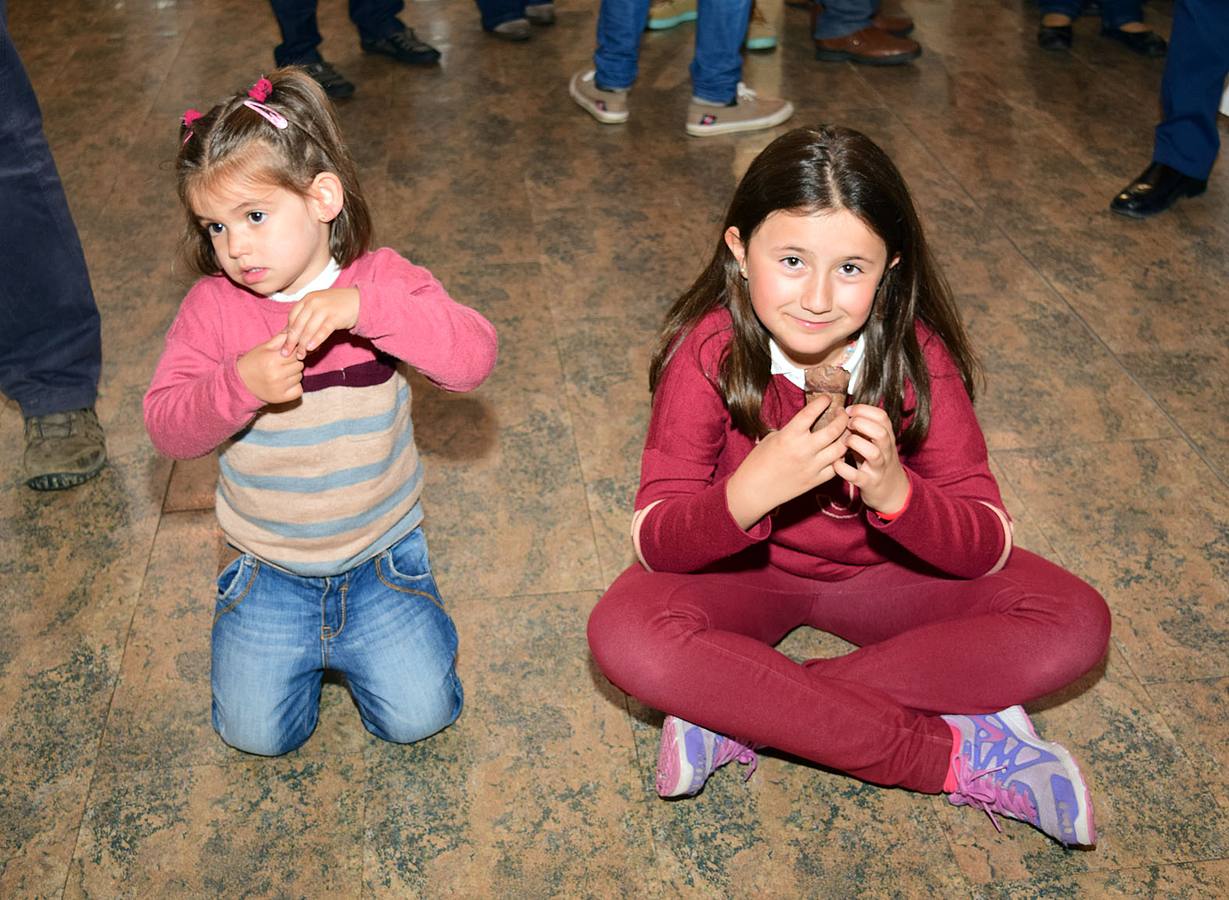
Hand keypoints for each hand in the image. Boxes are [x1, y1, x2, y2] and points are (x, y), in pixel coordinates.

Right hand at [237, 332, 304, 403]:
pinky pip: (299, 390)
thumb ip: (281, 339)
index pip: (296, 352)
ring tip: (280, 374)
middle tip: (281, 365)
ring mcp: (280, 388)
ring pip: (300, 376)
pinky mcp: (283, 398)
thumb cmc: (253, 362)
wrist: (241, 383)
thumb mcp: (264, 347)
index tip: (285, 354)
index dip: (292, 352)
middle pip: (300, 364)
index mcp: (272, 359)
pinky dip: (294, 387)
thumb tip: (296, 329)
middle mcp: (277, 374)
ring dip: (293, 374)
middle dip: (293, 363)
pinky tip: (284, 384)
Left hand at [281, 287, 359, 358]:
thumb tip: (289, 332)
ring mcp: (324, 309)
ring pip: (309, 329)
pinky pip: (323, 331)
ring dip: (303, 344)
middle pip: (298, 324)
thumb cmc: (338, 306)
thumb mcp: (319, 306)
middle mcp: (313, 302)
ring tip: (300, 355)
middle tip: (286, 353)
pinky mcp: (335, 317)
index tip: (284, 344)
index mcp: (307, 299)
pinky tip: (311, 348)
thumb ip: (306, 316)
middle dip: (291, 340)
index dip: (287, 332)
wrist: (360, 301)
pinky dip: (316, 340)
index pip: (292, 317)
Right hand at [725, 394, 848, 529]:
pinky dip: (840, 458)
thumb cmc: (757, 463)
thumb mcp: (772, 438)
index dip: (822, 402)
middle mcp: (803, 450)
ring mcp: (812, 467)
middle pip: (834, 430)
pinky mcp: (815, 481)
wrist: (753, 490)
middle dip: (842, 418)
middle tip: (842, 414)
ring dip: (846, 437)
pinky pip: (836, 467)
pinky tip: (837, 452)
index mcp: (789, 436)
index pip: (811, 413)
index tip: (827, 398)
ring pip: (840, 449)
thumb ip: (792, 430)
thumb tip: (809, 422)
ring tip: (844, 432)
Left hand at [835, 404, 908, 514]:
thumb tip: (842, 411)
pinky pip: (856, 475)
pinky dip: (843, 468)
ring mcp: (878, 468)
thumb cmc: (876, 462)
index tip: (849, 410)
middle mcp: (885, 451)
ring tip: (844, 442)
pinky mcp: (868, 483)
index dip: (864, 409)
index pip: (882, 417)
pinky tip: (836, 462)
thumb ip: (864, 428)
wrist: (891, 492)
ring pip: (873, 453)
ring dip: (855, 443)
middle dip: (861, 424)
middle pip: (880, 432)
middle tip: (847, 425)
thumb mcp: (875, 442)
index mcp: (887, 438)